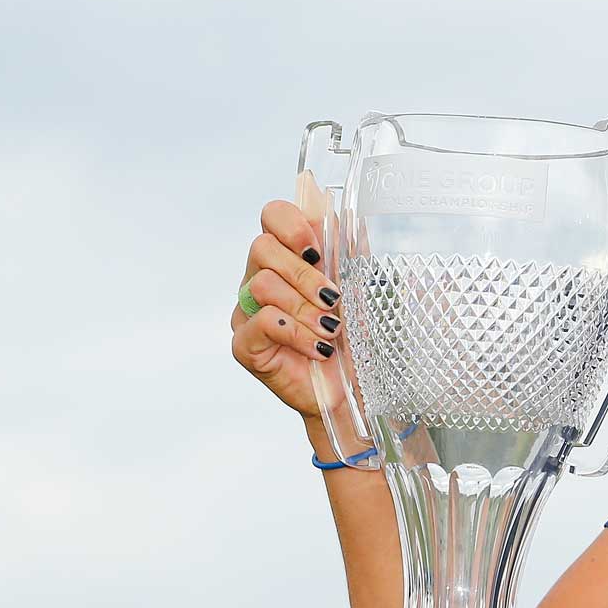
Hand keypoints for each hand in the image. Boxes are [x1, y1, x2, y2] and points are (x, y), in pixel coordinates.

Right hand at [229, 199, 344, 415]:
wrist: (355, 391)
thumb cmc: (357, 339)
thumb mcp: (363, 290)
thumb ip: (352, 253)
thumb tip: (351, 217)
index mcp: (289, 257)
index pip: (273, 215)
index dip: (291, 224)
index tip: (318, 250)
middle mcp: (261, 278)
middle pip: (261, 247)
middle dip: (304, 274)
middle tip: (333, 300)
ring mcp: (248, 311)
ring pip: (262, 284)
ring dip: (304, 308)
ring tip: (330, 330)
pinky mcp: (245, 344)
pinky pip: (262, 322)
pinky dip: (296, 332)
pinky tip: (318, 348)